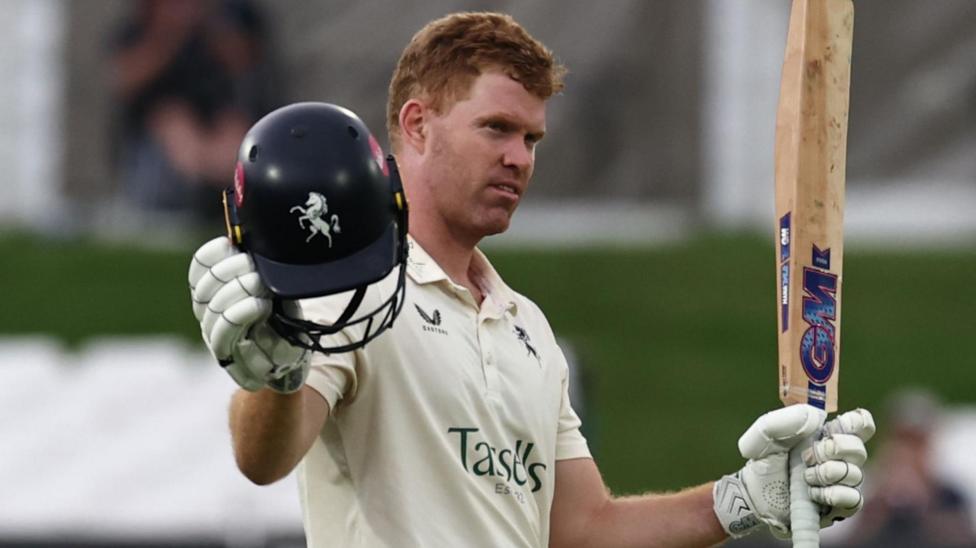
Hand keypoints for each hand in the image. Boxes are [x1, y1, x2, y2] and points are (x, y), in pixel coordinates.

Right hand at [188, 237, 309, 392]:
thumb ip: (263, 268)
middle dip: (231, 270)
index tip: (234, 244)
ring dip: (239, 290)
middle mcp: (207, 312)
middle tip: (256, 268)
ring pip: (212, 306)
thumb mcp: (276, 287)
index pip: (200, 265)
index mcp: (214, 289)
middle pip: (205, 284)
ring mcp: (213, 335)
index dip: (215, 252)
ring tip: (261, 285)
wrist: (291, 360)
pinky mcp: (225, 356)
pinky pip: (223, 331)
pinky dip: (242, 312)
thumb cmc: (284, 318)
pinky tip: (261, 306)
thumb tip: (257, 239)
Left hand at [713, 405, 874, 537]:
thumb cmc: (763, 459)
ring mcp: (841, 482)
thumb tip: (817, 417)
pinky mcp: (840, 506)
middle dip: (833, 450)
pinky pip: (853, 499)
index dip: (855, 423)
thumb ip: (786, 419)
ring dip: (826, 473)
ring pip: (855, 474)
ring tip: (804, 477)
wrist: (754, 493)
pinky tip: (811, 493)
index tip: (831, 428)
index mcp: (827, 434)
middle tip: (807, 456)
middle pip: (858, 449)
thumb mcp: (765, 434)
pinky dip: (831, 494)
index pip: (861, 423)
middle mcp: (840, 457)